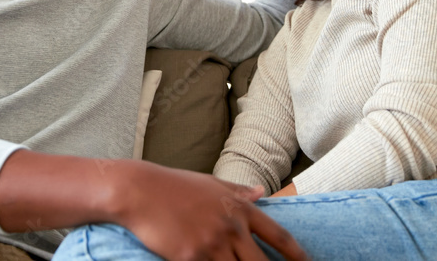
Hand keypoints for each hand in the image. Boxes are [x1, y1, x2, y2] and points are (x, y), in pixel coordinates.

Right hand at [106, 161, 307, 260]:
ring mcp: (211, 244)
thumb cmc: (174, 185)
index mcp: (240, 208)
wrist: (140, 190)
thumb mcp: (212, 184)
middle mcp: (230, 227)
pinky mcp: (190, 258)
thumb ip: (239, 192)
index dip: (297, 255)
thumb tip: (262, 192)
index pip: (278, 235)